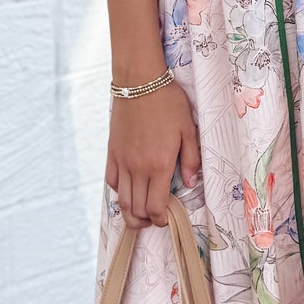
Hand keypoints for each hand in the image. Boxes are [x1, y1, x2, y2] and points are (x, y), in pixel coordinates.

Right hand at [106, 79, 200, 227]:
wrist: (139, 81)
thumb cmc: (168, 102)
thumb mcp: (188, 129)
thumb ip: (190, 160)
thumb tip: (190, 184)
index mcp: (159, 165)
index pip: (155, 207)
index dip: (160, 220)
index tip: (166, 219)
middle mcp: (138, 168)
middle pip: (136, 209)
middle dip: (146, 221)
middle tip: (155, 219)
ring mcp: (122, 161)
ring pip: (122, 200)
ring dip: (131, 213)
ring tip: (141, 214)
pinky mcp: (112, 152)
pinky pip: (112, 181)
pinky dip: (120, 191)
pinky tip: (129, 188)